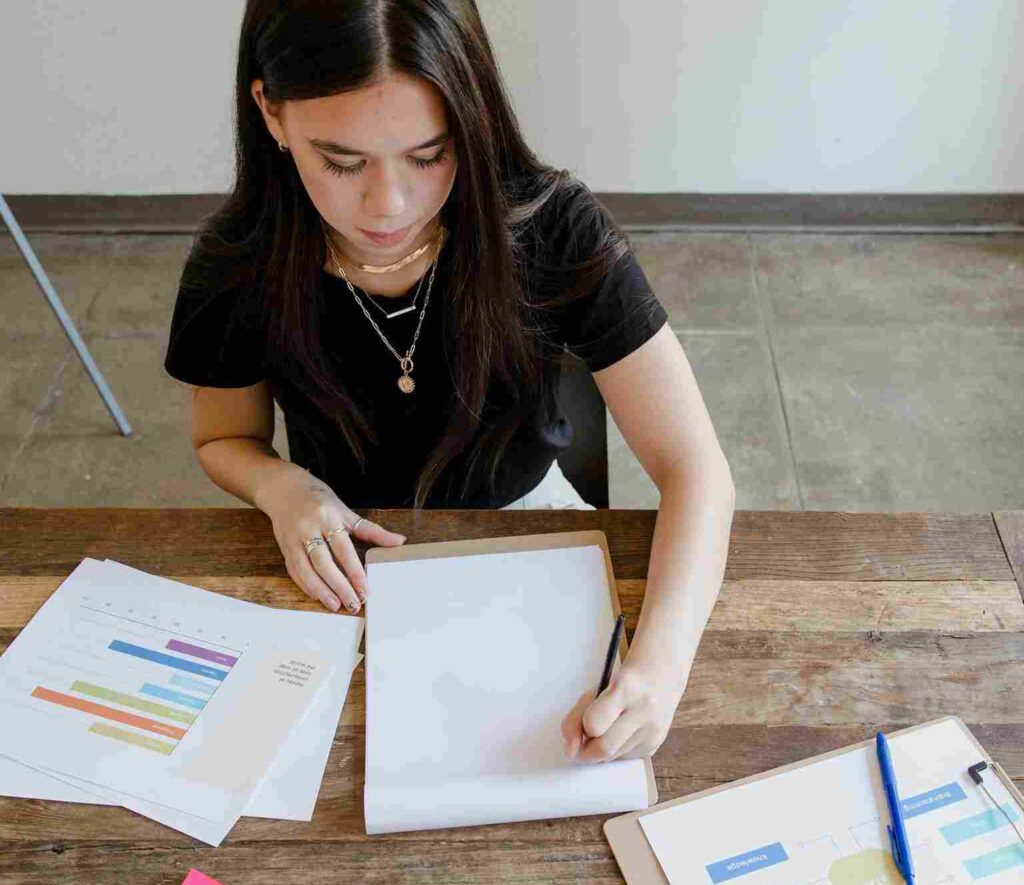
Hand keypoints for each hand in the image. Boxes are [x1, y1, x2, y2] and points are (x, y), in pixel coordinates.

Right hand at [257, 463, 405, 612]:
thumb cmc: (319, 499)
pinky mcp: (284, 548)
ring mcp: (293, 539)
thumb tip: (399, 541)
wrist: (283, 489)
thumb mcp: (346, 510)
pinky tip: (318, 596)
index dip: (355, 572)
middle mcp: (309, 528)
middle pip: (324, 563)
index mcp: (328, 517)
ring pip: (306, 570)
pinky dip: (306, 585)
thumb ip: (371, 530)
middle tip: (354, 604)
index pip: (343, 549)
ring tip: (336, 605)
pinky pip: (294, 570)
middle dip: (340, 586)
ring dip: (322, 590)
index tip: (365, 590)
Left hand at [560, 663, 678, 763]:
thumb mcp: (595, 691)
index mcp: (625, 688)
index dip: (583, 727)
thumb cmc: (621, 683)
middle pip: (604, 748)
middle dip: (587, 749)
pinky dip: (616, 750)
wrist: (658, 677)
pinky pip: (624, 758)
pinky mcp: (656, 744)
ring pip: (613, 757)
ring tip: (608, 727)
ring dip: (602, 749)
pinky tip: (622, 731)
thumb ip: (576, 718)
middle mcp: (644, 709)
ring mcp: (653, 729)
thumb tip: (570, 750)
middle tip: (585, 738)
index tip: (582, 724)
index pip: (593, 724)